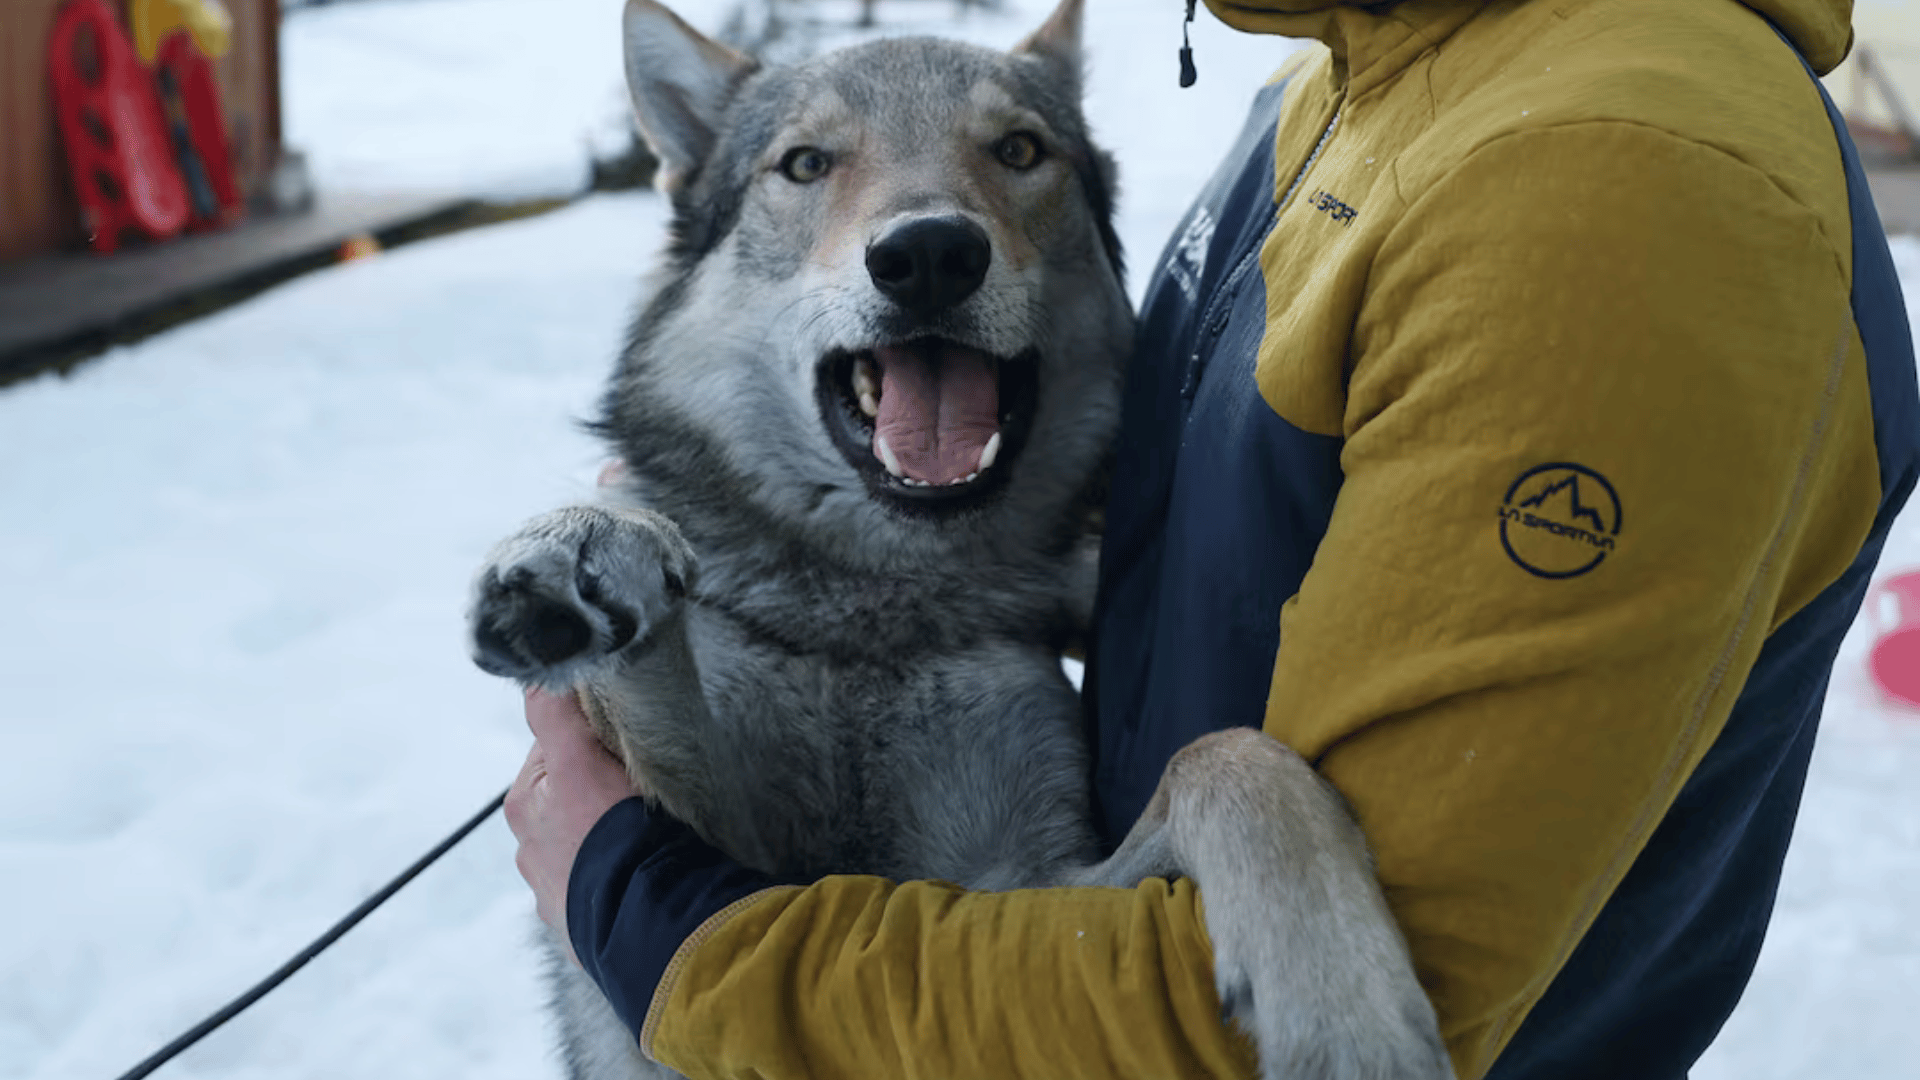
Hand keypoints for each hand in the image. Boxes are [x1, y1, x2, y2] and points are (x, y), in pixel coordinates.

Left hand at [504, 685, 635, 962]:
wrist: (648, 918)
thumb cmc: (614, 834)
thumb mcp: (579, 758)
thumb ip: (553, 711)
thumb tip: (533, 669)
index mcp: (524, 805)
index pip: (557, 749)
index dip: (593, 740)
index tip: (624, 747)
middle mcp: (530, 851)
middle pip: (571, 797)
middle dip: (601, 791)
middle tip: (642, 792)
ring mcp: (557, 893)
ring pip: (588, 844)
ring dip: (610, 839)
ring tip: (648, 837)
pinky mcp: (586, 926)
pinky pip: (605, 888)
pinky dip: (622, 878)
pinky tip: (645, 872)